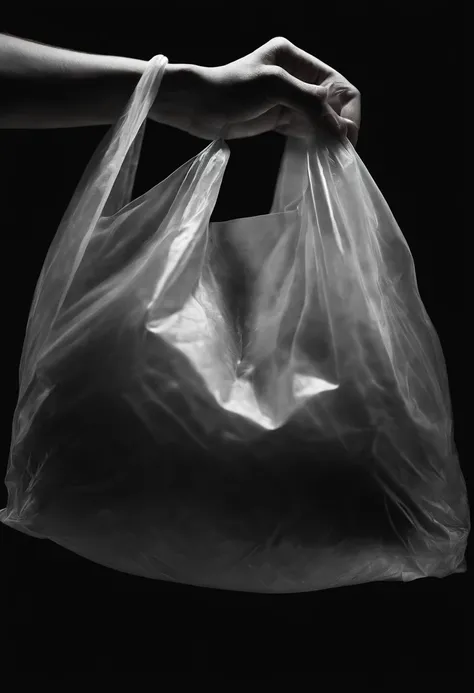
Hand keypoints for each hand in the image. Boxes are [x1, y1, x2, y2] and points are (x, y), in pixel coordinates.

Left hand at [150, 37, 360, 145]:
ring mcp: (287, 100)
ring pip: (319, 118)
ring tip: (333, 156)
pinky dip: (314, 140)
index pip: (336, 83)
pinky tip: (320, 153)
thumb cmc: (230, 88)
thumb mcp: (274, 86)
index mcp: (295, 58)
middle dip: (339, 125)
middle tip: (341, 150)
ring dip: (328, 135)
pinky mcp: (277, 119)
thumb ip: (309, 101)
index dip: (346, 109)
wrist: (196, 106)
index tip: (347, 135)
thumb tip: (339, 124)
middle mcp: (295, 76)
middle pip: (331, 102)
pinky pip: (304, 130)